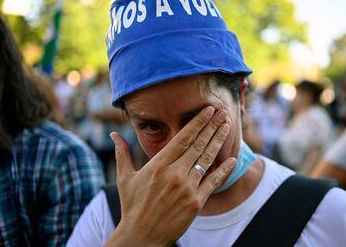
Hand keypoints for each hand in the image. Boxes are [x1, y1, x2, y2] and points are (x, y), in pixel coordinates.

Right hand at [104, 106, 235, 246]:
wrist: (141, 236)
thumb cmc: (132, 206)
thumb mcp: (124, 178)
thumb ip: (122, 154)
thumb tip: (113, 134)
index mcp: (158, 165)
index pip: (183, 138)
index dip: (197, 122)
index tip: (208, 111)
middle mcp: (175, 173)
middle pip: (198, 145)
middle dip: (212, 126)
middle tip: (222, 113)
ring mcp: (187, 188)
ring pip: (207, 159)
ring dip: (218, 142)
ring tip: (227, 127)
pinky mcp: (196, 202)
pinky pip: (213, 182)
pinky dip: (224, 170)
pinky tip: (232, 159)